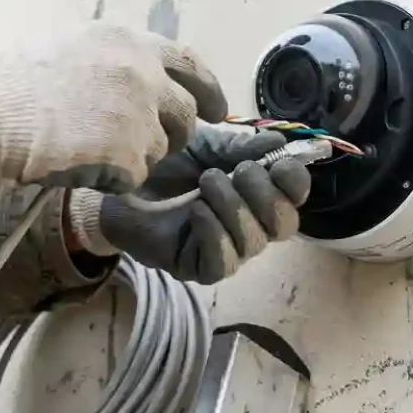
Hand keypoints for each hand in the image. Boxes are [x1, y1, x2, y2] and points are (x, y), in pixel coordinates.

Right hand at [0, 24, 227, 192]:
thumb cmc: (17, 82)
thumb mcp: (75, 49)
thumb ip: (119, 64)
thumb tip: (147, 85)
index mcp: (131, 43)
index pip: (192, 64)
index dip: (209, 89)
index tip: (216, 109)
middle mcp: (144, 75)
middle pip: (185, 115)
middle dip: (173, 134)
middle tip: (146, 144)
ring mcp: (140, 115)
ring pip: (160, 149)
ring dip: (135, 156)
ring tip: (91, 148)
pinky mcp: (129, 154)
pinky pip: (134, 177)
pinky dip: (112, 178)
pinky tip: (80, 164)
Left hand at [68, 127, 311, 283]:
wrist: (117, 185)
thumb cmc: (164, 165)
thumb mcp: (206, 147)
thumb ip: (242, 147)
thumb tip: (279, 144)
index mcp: (255, 195)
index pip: (294, 197)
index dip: (295, 182)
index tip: (279, 162)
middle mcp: (247, 226)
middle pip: (284, 225)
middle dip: (266, 195)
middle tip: (238, 171)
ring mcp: (224, 250)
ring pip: (254, 243)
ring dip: (234, 207)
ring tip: (205, 183)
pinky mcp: (197, 268)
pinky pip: (223, 263)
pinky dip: (214, 233)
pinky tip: (195, 211)